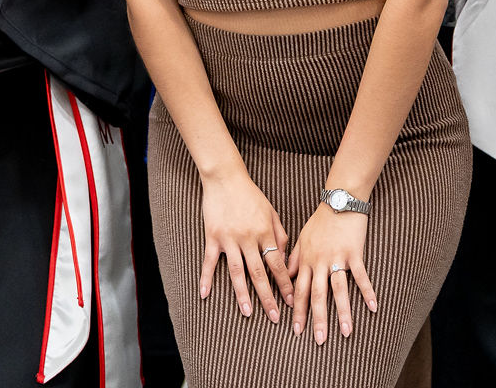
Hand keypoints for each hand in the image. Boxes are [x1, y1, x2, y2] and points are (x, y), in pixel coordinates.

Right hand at [198, 169, 292, 324]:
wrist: (225, 177)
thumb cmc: (251, 195)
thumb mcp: (272, 213)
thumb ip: (280, 236)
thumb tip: (284, 260)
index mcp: (265, 233)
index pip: (277, 265)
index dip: (284, 285)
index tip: (291, 301)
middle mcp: (248, 238)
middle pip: (259, 273)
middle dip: (268, 297)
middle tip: (274, 317)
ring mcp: (229, 238)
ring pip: (237, 271)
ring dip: (242, 294)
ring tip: (247, 312)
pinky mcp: (212, 236)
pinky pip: (209, 261)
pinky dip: (206, 278)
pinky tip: (205, 294)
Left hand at [289, 203, 377, 343]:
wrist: (338, 201)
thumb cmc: (319, 221)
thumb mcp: (302, 239)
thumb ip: (294, 259)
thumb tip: (286, 276)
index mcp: (306, 260)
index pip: (299, 290)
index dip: (298, 311)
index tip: (297, 330)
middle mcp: (319, 262)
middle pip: (317, 295)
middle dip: (317, 318)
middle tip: (318, 340)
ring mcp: (337, 258)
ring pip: (338, 290)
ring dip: (342, 312)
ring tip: (345, 333)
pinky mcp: (354, 254)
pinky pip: (361, 276)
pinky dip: (367, 291)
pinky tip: (373, 308)